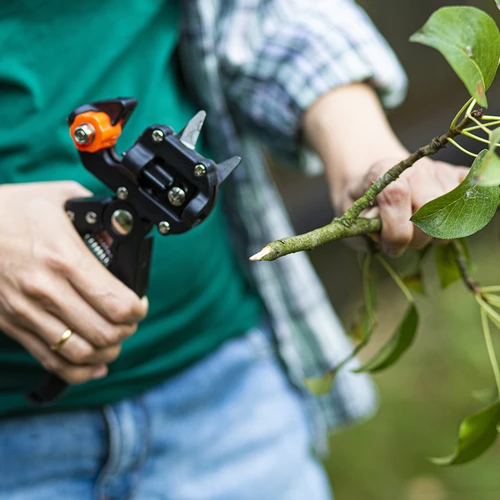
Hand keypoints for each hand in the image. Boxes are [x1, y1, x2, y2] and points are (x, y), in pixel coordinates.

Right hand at [0, 181, 148, 383]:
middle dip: (126, 330)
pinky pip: (50, 359)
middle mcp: (45, 289)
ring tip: (114, 339)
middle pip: (103, 332)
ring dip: (107, 351)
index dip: (137, 310)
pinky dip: (79, 370)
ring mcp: (26, 310)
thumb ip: (99, 216)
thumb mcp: (62, 197)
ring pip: (80, 353)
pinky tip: (95, 364)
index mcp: (64, 258)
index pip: (115, 303)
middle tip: (129, 320)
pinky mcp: (12, 324)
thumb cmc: (15, 209)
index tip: (139, 304)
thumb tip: (123, 235)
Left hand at [303, 82, 467, 256]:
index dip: (394, 230)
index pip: (396, 196)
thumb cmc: (361, 201)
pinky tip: (436, 218)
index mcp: (384, 172)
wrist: (373, 176)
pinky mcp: (457, 177)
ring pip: (452, 216)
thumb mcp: (349, 214)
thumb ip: (362, 223)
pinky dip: (457, 217)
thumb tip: (381, 230)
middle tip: (402, 239)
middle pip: (430, 211)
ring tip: (416, 228)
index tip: (388, 245)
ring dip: (434, 233)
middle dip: (415, 238)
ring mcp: (439, 171)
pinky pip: (470, 201)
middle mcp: (415, 167)